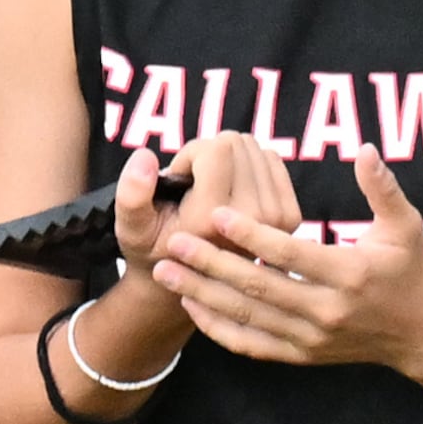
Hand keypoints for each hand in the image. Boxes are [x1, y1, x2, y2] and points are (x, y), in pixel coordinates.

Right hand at [86, 130, 293, 368]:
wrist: (191, 280)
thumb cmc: (156, 247)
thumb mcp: (131, 227)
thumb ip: (132, 194)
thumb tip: (144, 157)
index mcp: (215, 221)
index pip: (218, 149)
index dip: (192, 154)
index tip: (180, 179)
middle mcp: (253, 221)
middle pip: (237, 143)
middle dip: (210, 155)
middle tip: (195, 186)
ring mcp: (277, 220)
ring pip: (254, 147)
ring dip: (229, 159)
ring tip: (212, 190)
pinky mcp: (290, 216)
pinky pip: (272, 158)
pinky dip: (250, 164)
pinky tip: (233, 189)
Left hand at [153, 146, 422, 375]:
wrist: (420, 333)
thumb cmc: (411, 269)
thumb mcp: (406, 225)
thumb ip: (383, 187)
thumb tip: (365, 149)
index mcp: (350, 273)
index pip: (290, 254)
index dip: (251, 235)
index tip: (216, 213)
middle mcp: (327, 310)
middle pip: (259, 286)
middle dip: (212, 264)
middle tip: (175, 243)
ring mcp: (312, 338)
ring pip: (248, 317)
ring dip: (203, 295)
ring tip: (166, 274)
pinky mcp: (302, 355)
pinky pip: (252, 345)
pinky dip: (219, 328)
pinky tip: (192, 306)